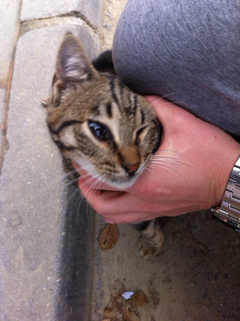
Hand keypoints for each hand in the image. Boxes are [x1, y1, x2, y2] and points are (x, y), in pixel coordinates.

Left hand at [74, 96, 239, 223]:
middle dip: (88, 189)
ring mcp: (153, 209)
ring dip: (101, 202)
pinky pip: (129, 218)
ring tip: (97, 186)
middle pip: (103, 205)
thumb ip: (156, 107)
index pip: (103, 179)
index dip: (86, 169)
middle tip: (85, 173)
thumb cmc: (212, 155)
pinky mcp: (161, 211)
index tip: (80, 158)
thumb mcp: (183, 124)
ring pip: (114, 216)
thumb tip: (139, 95)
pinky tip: (119, 196)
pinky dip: (117, 209)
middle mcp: (145, 200)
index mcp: (145, 179)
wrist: (233, 179)